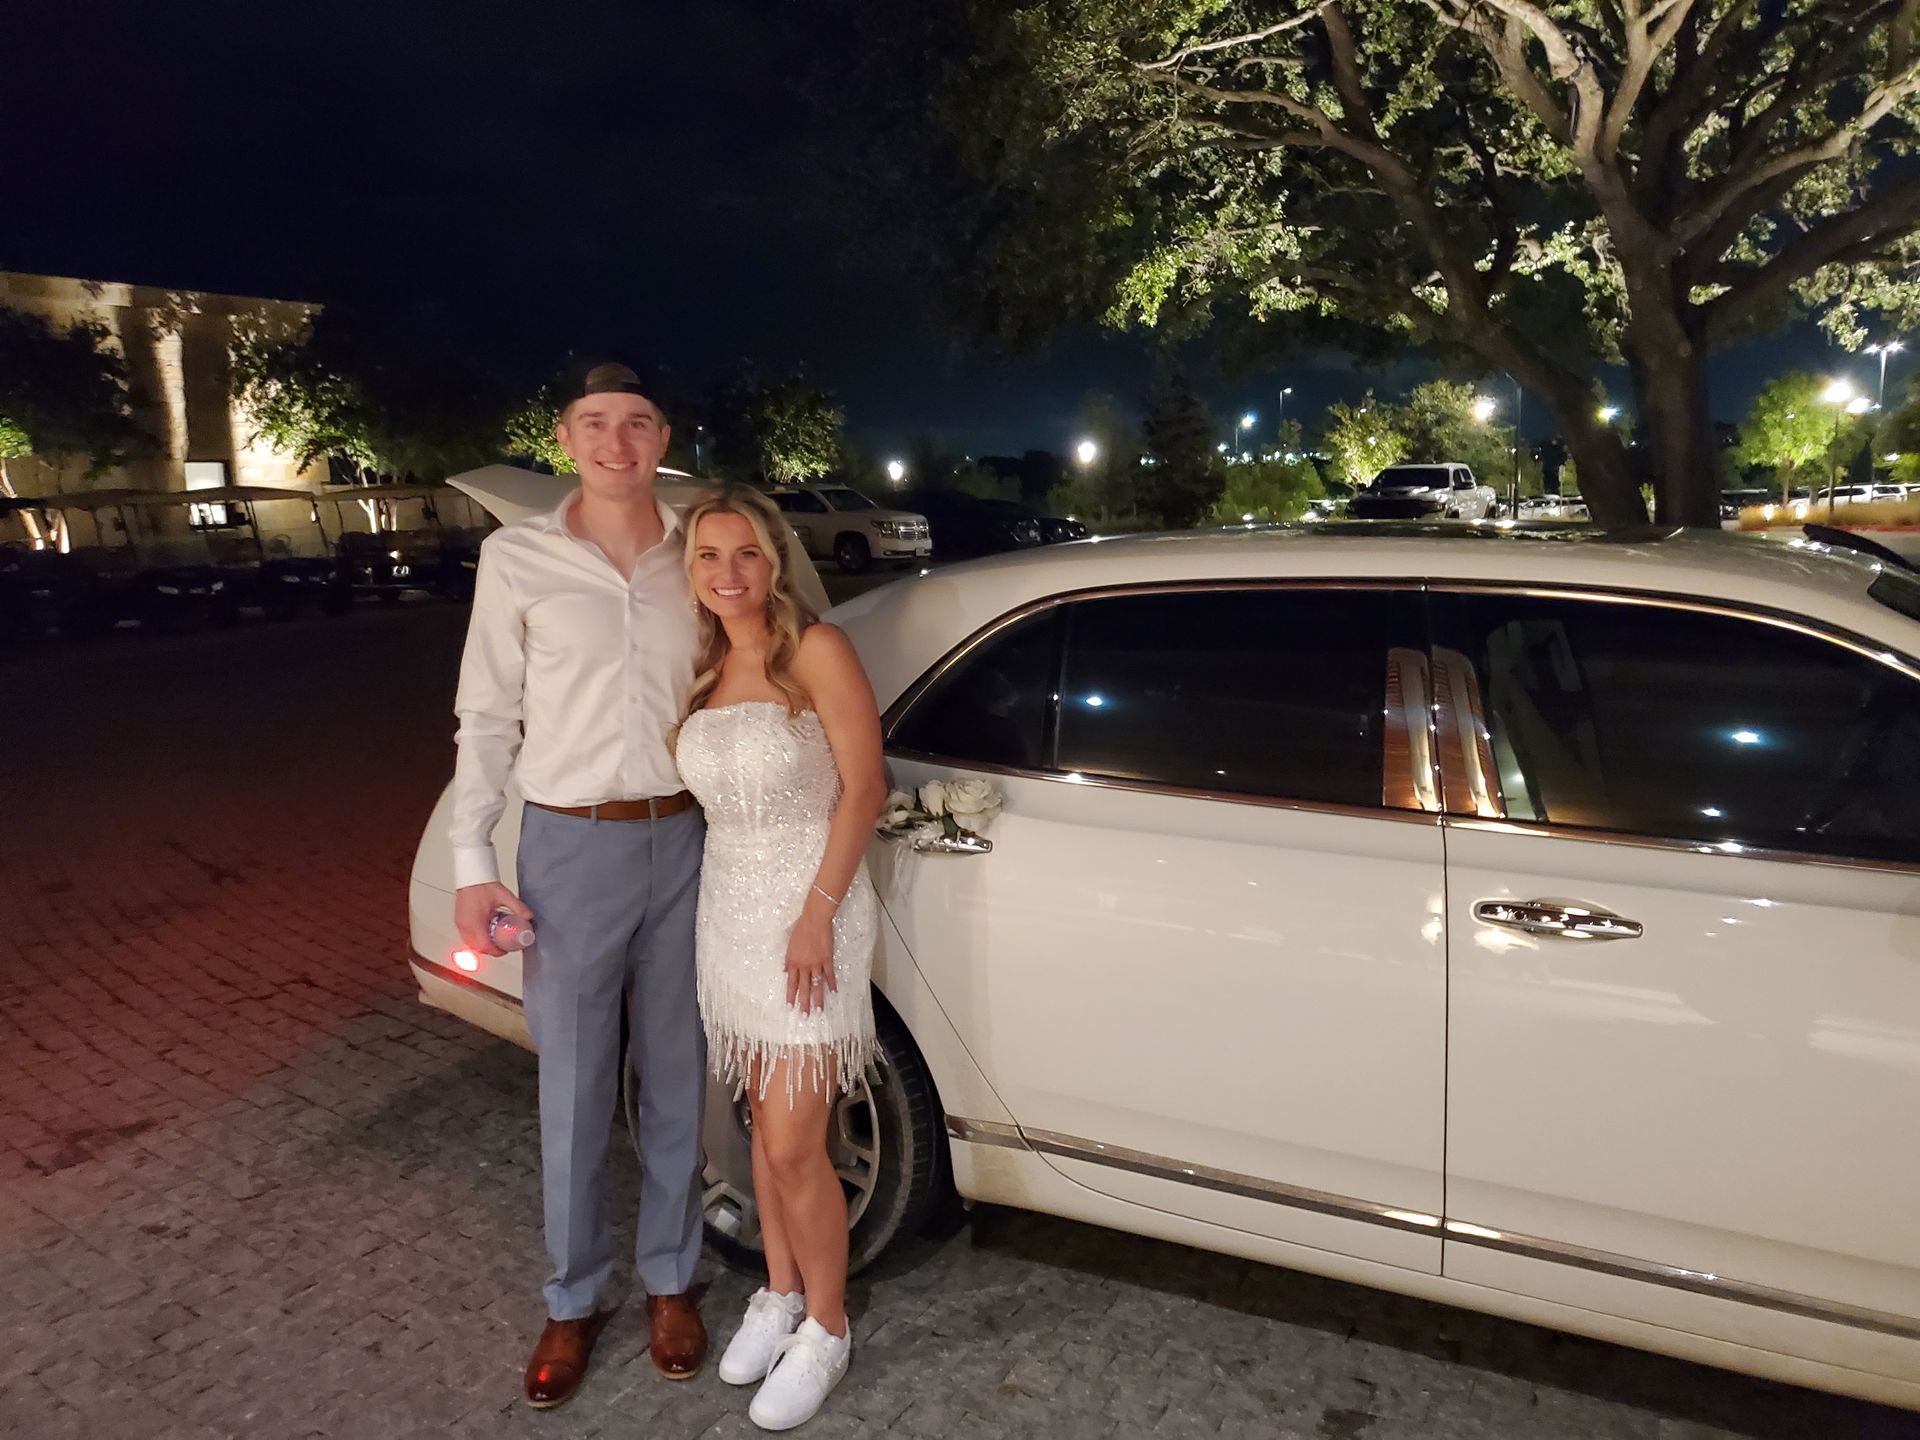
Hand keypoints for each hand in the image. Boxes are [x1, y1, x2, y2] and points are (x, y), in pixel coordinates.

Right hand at [456, 882, 530, 956]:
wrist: (470, 875)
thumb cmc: (482, 884)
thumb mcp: (504, 896)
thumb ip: (518, 907)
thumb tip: (528, 916)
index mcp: (476, 923)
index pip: (485, 947)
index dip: (496, 952)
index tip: (504, 950)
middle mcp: (465, 925)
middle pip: (477, 948)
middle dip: (490, 949)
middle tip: (501, 945)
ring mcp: (460, 923)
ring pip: (470, 943)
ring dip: (482, 944)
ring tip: (494, 938)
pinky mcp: (458, 920)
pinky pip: (466, 935)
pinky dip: (475, 937)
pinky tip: (485, 930)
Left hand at [784, 899, 837, 1014]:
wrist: (814, 919)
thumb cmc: (801, 928)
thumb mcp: (790, 945)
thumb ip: (788, 960)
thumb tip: (785, 970)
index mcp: (792, 961)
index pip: (791, 983)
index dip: (791, 995)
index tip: (790, 1007)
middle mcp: (803, 965)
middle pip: (803, 988)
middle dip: (803, 1003)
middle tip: (804, 1016)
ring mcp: (816, 963)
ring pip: (816, 985)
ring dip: (818, 999)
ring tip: (819, 1010)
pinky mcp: (827, 959)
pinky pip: (829, 974)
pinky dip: (831, 983)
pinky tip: (833, 992)